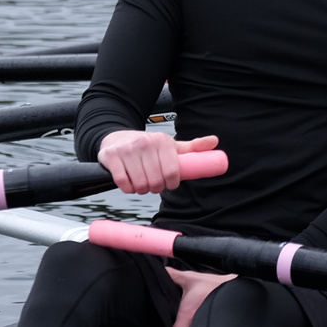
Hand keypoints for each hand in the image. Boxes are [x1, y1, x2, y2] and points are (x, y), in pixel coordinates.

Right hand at [98, 130, 219, 194]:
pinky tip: (130, 182)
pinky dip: (127, 188)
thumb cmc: (148, 145)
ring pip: (139, 184)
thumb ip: (192, 147)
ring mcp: (127, 149)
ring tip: (142, 182)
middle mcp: (145, 143)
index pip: (172, 172)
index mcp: (162, 141)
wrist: (118, 137)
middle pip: (156, 181)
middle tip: (154, 184)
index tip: (169, 184)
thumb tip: (215, 141)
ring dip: (141, 189)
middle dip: (156, 188)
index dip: (172, 183)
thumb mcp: (170, 145)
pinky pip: (122, 183)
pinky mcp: (111, 157)